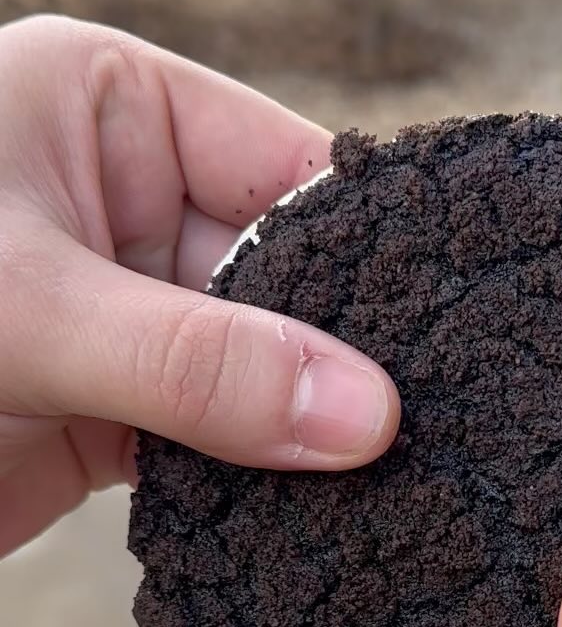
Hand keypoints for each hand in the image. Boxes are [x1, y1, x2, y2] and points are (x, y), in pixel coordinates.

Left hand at [0, 16, 399, 555]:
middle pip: (277, 280)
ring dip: (301, 430)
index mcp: (105, 110)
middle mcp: (119, 204)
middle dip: (340, 354)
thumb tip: (366, 415)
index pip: (279, 168)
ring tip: (401, 478)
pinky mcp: (101, 415)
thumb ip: (197, 361)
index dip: (366, 247)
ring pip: (249, 372)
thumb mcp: (26, 309)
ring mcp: (117, 316)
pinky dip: (253, 486)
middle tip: (438, 419)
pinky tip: (316, 516)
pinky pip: (208, 447)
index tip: (454, 320)